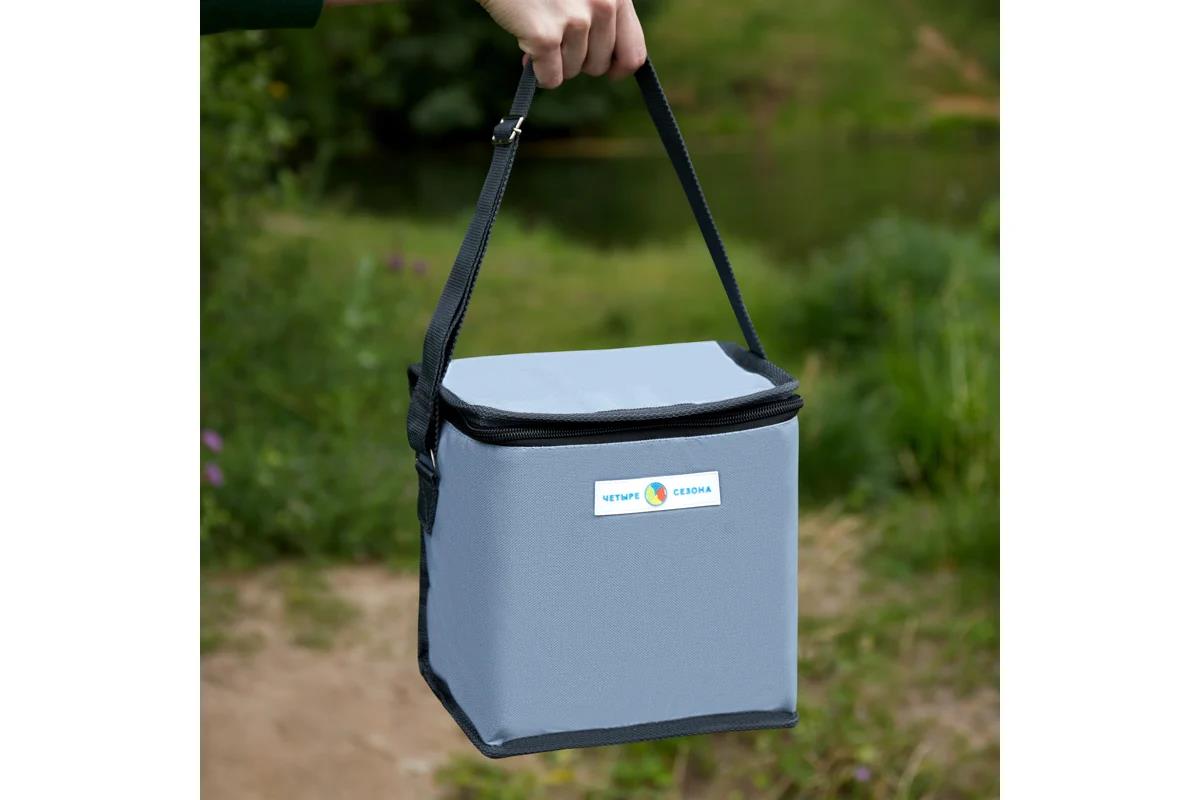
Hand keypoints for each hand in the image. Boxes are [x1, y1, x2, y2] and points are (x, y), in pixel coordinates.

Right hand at [478, 0, 646, 87]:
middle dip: (576, 60)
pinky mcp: (546, 36)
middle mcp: (603, 6)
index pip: (634, 54)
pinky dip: (538, 72)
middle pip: (598, 67)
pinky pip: (550, 78)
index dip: (618, 68)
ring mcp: (575, 21)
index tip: (609, 73)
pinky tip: (528, 50)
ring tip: (540, 30)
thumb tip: (609, 67)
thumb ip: (601, 16)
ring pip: (571, 72)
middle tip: (556, 37)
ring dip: (553, 61)